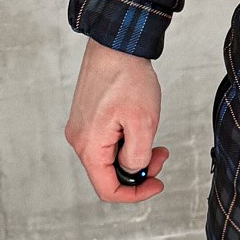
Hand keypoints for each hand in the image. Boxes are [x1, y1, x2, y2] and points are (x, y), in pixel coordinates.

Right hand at [64, 38, 168, 203]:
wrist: (116, 45)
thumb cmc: (127, 78)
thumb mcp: (143, 123)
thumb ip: (138, 156)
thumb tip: (134, 171)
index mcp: (89, 146)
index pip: (108, 190)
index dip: (135, 194)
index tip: (157, 183)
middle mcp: (79, 140)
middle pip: (109, 175)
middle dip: (138, 171)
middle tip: (160, 154)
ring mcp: (82, 128)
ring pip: (109, 158)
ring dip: (134, 154)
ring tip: (153, 137)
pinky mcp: (88, 118)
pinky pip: (107, 142)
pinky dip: (126, 142)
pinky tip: (139, 126)